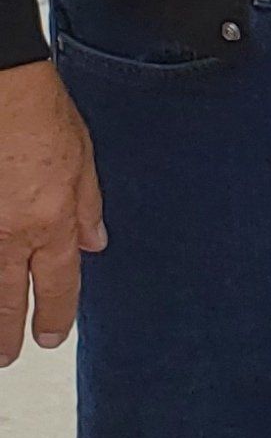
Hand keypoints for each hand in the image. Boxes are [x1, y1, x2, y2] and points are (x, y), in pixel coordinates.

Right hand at [0, 59, 106, 366]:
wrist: (0, 82)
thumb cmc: (37, 108)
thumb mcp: (82, 157)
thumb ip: (87, 206)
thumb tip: (95, 243)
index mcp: (51, 220)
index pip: (57, 284)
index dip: (55, 315)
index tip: (50, 336)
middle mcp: (10, 231)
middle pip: (7, 298)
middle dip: (8, 332)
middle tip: (8, 356)